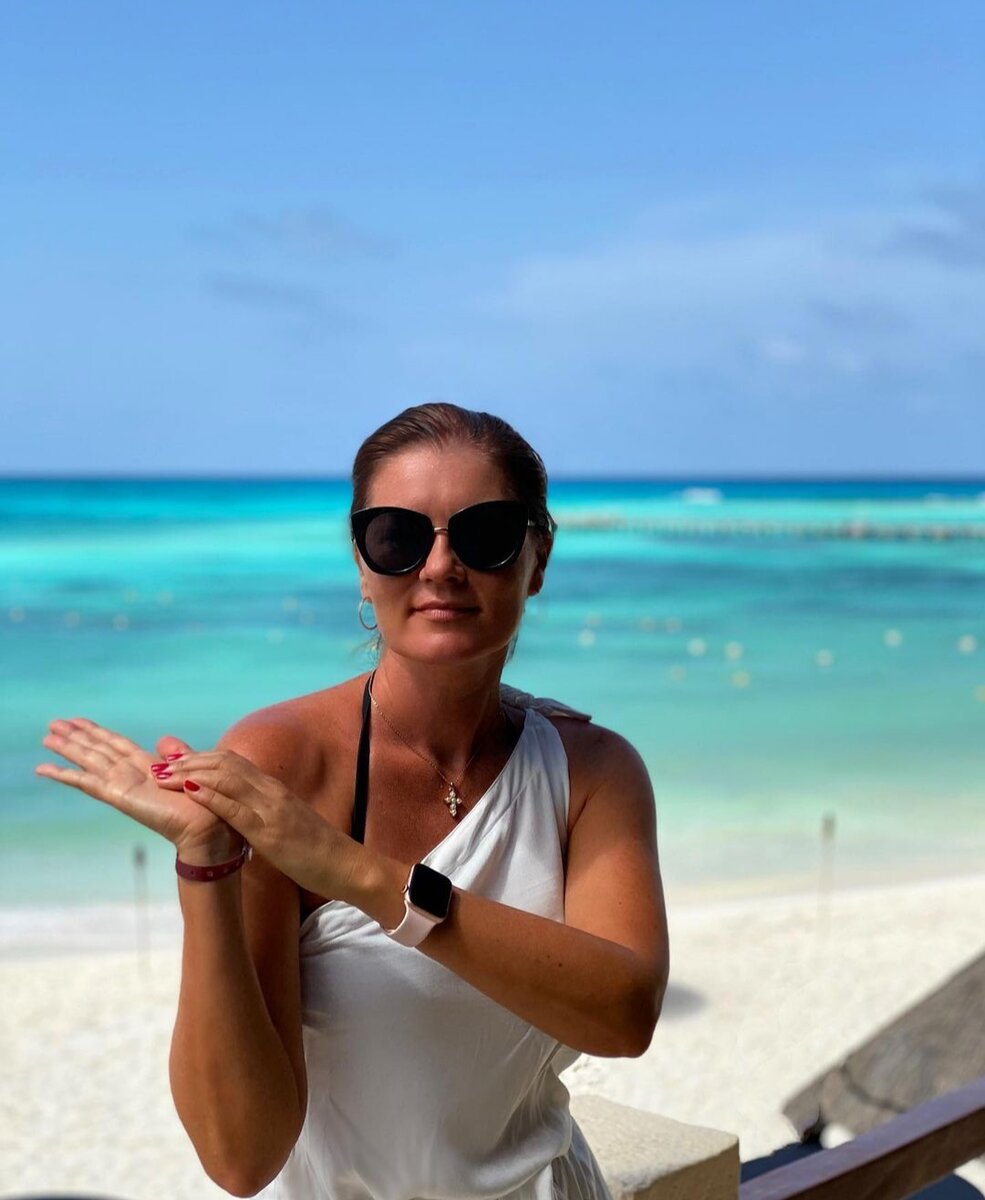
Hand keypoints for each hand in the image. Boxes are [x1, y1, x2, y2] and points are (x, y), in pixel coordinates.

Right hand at [35, 718, 241, 863]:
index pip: (116, 743)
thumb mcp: (190, 768)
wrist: (207, 826)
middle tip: (53, 723)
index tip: (77, 720)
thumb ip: (176, 754)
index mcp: (148, 765)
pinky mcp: (117, 797)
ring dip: (68, 749)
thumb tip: (165, 741)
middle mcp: (130, 774)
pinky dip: (65, 775)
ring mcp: (121, 786)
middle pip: (97, 749)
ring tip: (47, 738)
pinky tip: (45, 769)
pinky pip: (86, 783)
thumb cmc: (203, 801)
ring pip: (88, 761)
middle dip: (76, 736)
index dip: (97, 731)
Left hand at [149, 750, 364, 899]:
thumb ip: (263, 814)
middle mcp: (272, 792)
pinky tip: (190, 791)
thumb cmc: (317, 851)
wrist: (346, 865)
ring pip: (228, 779)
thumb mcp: (286, 824)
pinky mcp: (271, 831)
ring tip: (164, 775)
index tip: (176, 761)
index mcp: (274, 791)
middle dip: (190, 762)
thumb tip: (239, 814)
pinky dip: (211, 796)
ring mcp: (272, 809)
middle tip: (159, 765)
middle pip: (225, 764)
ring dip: (192, 773)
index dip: (202, 759)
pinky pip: (237, 809)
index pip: (234, 763)